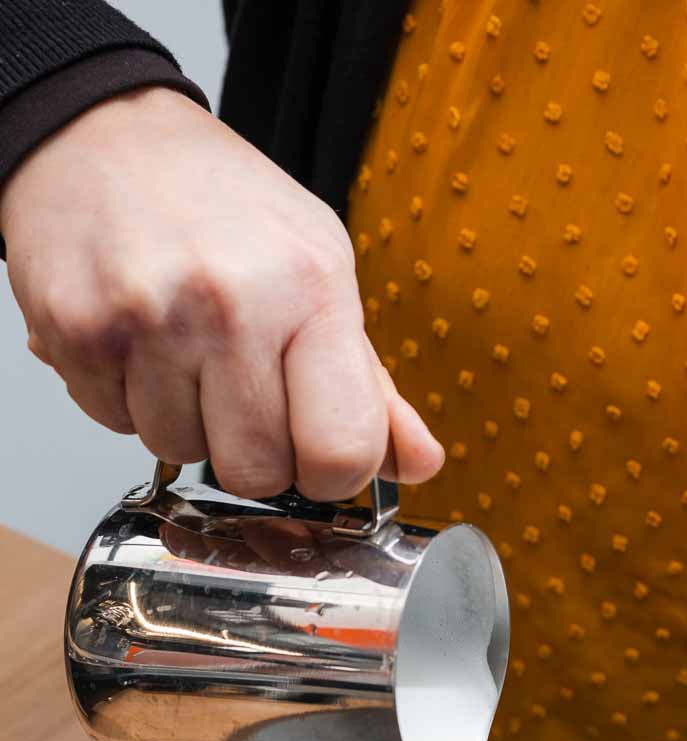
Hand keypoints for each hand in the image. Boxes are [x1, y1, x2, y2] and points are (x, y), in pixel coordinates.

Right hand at [0, 88, 443, 499]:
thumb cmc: (221, 206)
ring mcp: (149, 320)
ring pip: (182, 454)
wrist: (101, 135)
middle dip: (254, 449)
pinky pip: (118, 426)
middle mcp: (232, 304)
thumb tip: (420, 463)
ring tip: (182, 350)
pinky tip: (137, 342)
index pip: (341, 452)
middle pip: (258, 473)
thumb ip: (371, 383)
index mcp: (312, 289)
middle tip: (241, 386)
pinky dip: (128, 400)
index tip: (317, 452)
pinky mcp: (81, 334)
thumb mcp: (320, 271)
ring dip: (185, 421)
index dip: (332, 474)